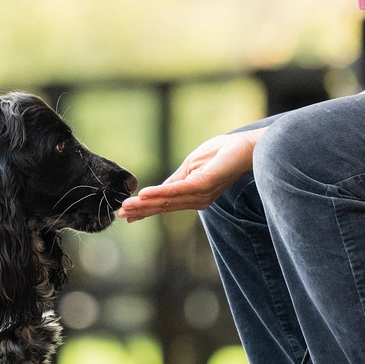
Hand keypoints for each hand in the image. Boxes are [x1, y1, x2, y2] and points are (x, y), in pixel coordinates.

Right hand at [117, 130, 262, 221]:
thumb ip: (176, 180)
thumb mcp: (192, 166)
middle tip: (120, 215)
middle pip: (164, 207)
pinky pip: (177, 191)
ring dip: (144, 204)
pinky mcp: (203, 185)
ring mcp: (200, 194)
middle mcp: (196, 200)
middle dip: (141, 211)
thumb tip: (157, 190)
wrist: (245, 147)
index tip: (126, 216)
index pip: (165, 204)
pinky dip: (159, 193)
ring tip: (126, 207)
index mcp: (193, 195)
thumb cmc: (222, 154)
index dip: (145, 210)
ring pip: (167, 201)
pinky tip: (144, 194)